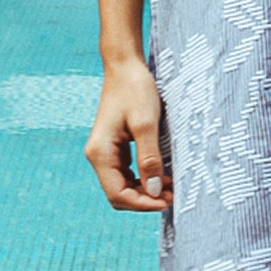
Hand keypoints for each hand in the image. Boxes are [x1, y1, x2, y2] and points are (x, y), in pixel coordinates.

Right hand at [86, 56, 171, 211]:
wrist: (125, 66)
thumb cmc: (135, 90)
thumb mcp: (146, 124)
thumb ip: (150, 159)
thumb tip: (154, 191)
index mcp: (100, 152)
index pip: (117, 194)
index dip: (142, 203)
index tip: (168, 201)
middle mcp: (98, 155)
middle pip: (118, 193)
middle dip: (145, 199)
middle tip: (173, 196)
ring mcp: (105, 152)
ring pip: (123, 185)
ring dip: (145, 191)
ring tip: (171, 187)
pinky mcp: (114, 147)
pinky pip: (126, 173)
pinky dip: (143, 179)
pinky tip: (162, 176)